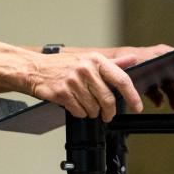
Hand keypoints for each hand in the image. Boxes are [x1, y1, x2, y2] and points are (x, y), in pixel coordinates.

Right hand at [26, 50, 143, 121]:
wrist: (35, 69)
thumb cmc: (62, 65)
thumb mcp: (88, 59)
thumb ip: (112, 63)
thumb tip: (132, 60)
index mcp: (95, 59)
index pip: (121, 79)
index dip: (132, 96)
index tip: (138, 106)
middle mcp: (86, 69)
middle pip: (108, 99)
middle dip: (109, 111)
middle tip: (107, 114)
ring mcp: (74, 81)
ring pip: (94, 108)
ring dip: (92, 112)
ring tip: (84, 104)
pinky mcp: (63, 93)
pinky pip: (80, 112)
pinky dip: (80, 113)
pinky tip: (74, 104)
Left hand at [110, 44, 173, 110]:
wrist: (108, 67)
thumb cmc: (125, 60)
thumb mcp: (145, 61)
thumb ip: (160, 65)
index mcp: (164, 54)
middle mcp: (162, 62)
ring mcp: (156, 72)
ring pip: (172, 86)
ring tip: (173, 106)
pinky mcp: (148, 81)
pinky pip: (160, 91)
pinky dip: (162, 99)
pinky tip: (160, 104)